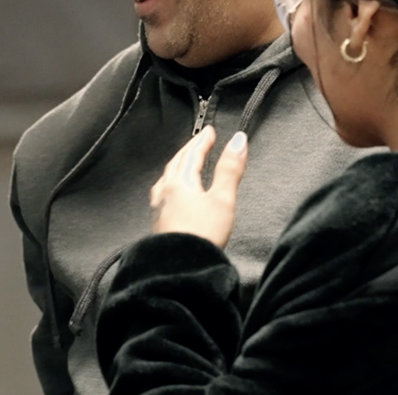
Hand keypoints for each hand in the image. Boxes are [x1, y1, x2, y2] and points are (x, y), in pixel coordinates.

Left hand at [150, 126, 247, 248]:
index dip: (202, 141)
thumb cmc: (202, 234)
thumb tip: (238, 141)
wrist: (181, 267)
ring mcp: (160, 208)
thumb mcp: (222, 199)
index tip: (209, 131)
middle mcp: (166, 192)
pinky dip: (170, 184)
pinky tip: (172, 195)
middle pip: (176, 163)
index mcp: (180, 183)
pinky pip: (162, 194)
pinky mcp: (159, 223)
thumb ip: (230, 169)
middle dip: (188, 150)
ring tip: (183, 164)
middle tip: (198, 141)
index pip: (192, 155)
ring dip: (177, 166)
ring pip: (167, 178)